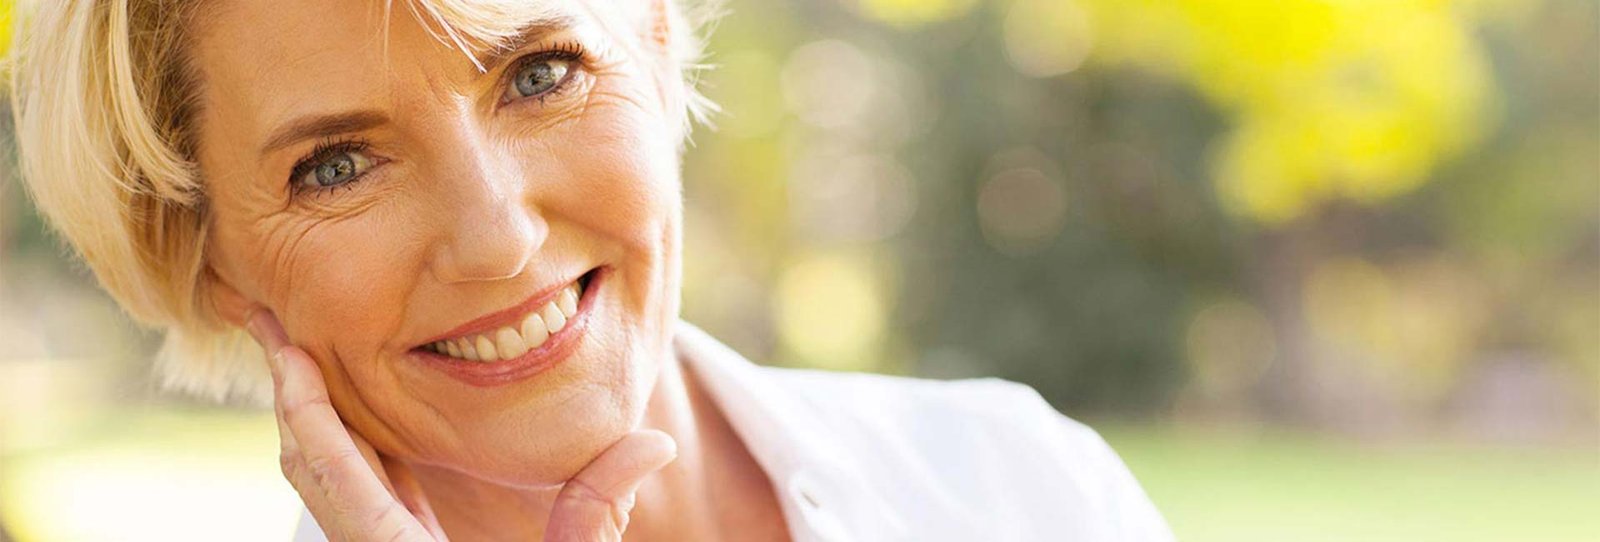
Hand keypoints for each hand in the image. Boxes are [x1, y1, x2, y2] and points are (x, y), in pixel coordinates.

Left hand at [245, 310, 677, 541]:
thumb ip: (596, 513)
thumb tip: (657, 442)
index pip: (330, 470)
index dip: (301, 402)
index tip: (283, 342)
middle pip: (310, 469)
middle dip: (291, 396)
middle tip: (273, 322)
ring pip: (329, 484)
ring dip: (316, 418)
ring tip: (310, 352)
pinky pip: (359, 499)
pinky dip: (350, 450)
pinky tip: (365, 414)